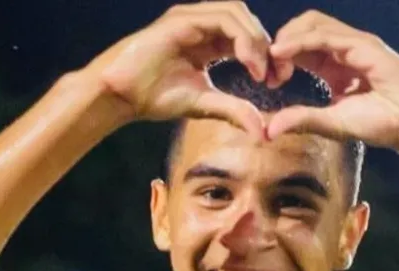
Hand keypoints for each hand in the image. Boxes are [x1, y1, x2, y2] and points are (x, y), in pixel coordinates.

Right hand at [87, 1, 270, 137]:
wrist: (120, 93)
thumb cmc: (153, 97)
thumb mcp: (203, 103)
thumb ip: (232, 110)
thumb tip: (261, 131)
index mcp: (208, 42)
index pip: (247, 37)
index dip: (266, 56)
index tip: (278, 82)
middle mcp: (202, 24)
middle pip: (247, 21)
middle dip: (267, 46)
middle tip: (276, 76)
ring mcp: (191, 18)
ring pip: (237, 12)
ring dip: (255, 40)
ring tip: (261, 70)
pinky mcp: (182, 20)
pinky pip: (222, 18)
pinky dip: (241, 37)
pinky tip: (248, 62)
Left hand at [266, 11, 398, 149]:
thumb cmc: (380, 123)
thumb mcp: (332, 123)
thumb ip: (302, 120)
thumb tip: (268, 129)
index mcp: (334, 65)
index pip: (300, 46)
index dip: (281, 57)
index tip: (269, 80)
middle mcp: (343, 49)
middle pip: (303, 27)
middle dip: (280, 42)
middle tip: (269, 68)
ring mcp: (354, 44)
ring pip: (312, 23)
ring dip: (287, 37)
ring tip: (273, 58)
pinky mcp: (363, 45)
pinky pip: (325, 35)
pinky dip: (301, 40)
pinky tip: (283, 53)